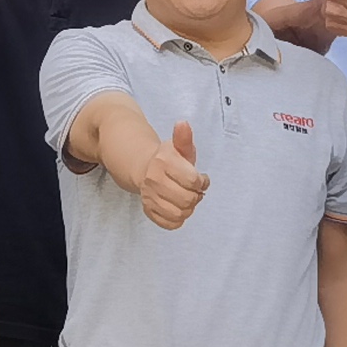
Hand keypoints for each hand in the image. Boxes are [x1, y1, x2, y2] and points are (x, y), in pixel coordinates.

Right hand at [132, 117, 208, 231]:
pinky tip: (178, 208)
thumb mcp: (179, 147)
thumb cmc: (168, 159)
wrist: (144, 168)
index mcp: (163, 161)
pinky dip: (178, 219)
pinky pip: (169, 223)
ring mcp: (149, 196)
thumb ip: (184, 138)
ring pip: (179, 214)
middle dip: (196, 196)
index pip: (193, 180)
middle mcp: (153, 179)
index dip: (202, 181)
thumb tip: (183, 123)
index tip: (200, 178)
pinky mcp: (148, 209)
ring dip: (188, 209)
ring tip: (187, 200)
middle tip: (195, 191)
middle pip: (187, 199)